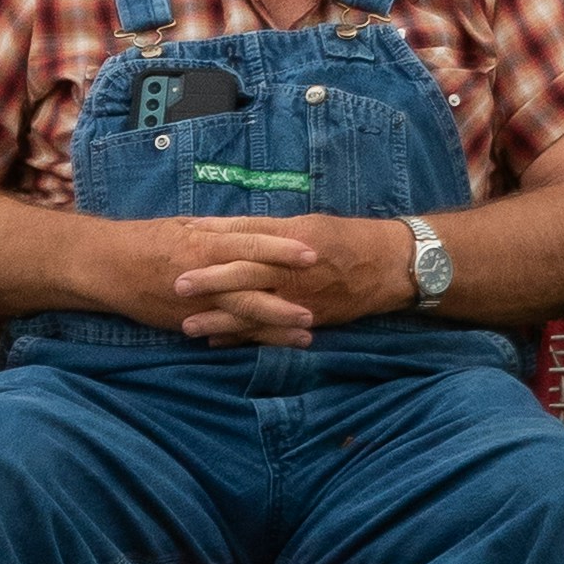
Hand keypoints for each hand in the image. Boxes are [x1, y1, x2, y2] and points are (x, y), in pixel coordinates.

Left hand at [170, 212, 428, 341]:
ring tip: (188, 325)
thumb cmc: (343, 237)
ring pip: (253, 310)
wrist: (386, 266)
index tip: (185, 237)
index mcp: (290, 240)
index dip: (215, 237)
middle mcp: (292, 270)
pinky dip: (243, 337)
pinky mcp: (306, 320)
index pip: (246, 236)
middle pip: (244, 274)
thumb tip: (227, 229)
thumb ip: (267, 229)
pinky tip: (218, 340)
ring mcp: (299, 299)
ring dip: (220, 319)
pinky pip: (270, 332)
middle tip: (176, 285)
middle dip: (210, 281)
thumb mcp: (305, 223)